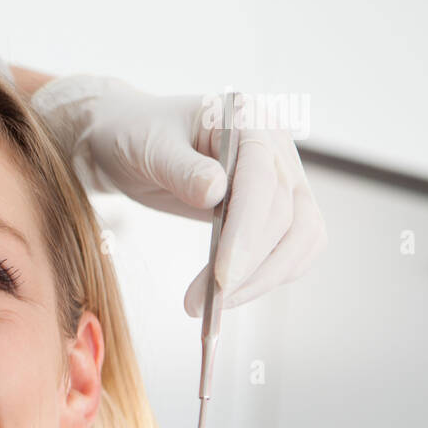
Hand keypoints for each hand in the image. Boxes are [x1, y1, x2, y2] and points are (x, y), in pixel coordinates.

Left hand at [29, 75, 326, 316]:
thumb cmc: (134, 134)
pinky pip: (291, 248)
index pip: (264, 182)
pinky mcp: (274, 208)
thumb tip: (216, 192)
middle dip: (250, 267)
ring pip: (300, 238)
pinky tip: (229, 293)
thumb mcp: (147, 146)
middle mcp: (276, 148)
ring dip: (263, 279)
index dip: (248, 233)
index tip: (222, 277)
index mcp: (251, 120)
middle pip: (290, 217)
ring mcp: (281, 178)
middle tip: (204, 304)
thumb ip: (181, 167)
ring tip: (210, 306)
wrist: (127, 138)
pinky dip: (267, 276)